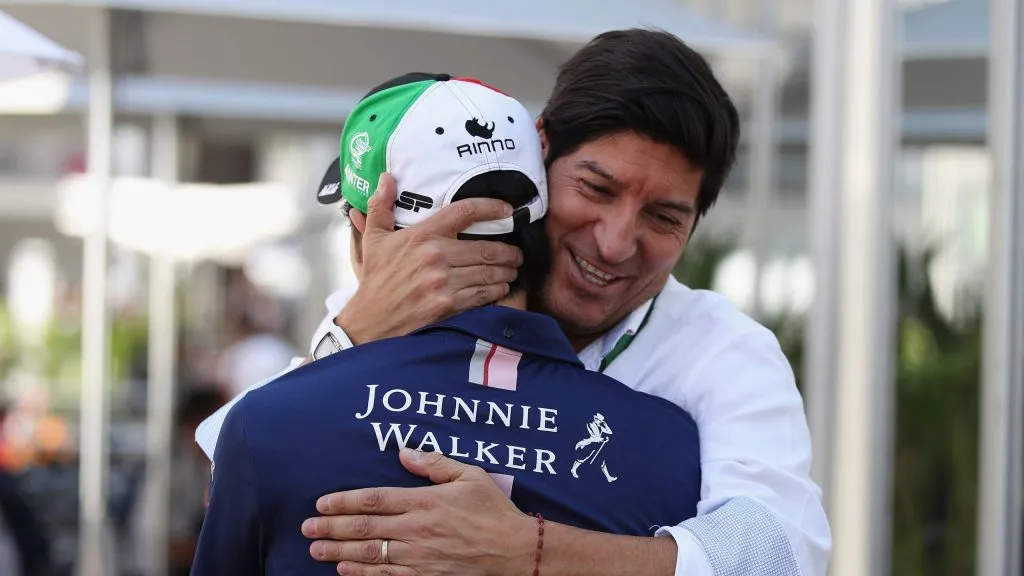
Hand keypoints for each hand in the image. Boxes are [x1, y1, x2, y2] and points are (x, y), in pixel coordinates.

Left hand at [302, 448, 536, 575]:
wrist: (515, 551)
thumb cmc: (493, 510)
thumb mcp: (469, 476)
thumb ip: (435, 463)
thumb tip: (404, 451)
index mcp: (425, 501)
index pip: (375, 499)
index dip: (344, 501)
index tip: (322, 502)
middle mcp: (417, 529)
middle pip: (365, 528)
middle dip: (331, 527)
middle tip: (307, 527)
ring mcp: (419, 556)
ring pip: (370, 553)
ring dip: (338, 550)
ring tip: (315, 548)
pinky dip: (362, 573)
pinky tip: (344, 568)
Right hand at [336, 174, 523, 343]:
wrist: (370, 320)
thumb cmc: (375, 278)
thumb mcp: (373, 239)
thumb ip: (381, 206)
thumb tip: (386, 177)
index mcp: (422, 235)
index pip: (464, 212)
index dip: (491, 207)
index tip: (507, 209)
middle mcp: (436, 256)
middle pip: (486, 248)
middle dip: (508, 251)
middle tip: (517, 253)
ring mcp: (443, 282)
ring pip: (488, 272)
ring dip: (506, 271)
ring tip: (512, 269)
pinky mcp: (447, 305)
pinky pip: (481, 295)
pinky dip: (496, 291)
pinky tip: (500, 288)